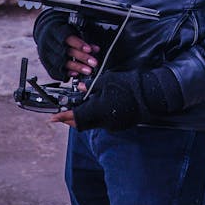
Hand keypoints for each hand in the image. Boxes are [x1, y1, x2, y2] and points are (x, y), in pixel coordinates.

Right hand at [33, 7, 98, 80]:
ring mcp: (45, 54)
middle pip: (65, 51)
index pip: (67, 37)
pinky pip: (54, 71)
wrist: (44, 33)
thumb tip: (95, 49)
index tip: (89, 49)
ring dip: (76, 67)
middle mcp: (48, 42)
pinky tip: (75, 74)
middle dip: (81, 57)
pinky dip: (66, 74)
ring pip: (61, 63)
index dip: (79, 44)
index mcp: (55, 31)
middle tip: (93, 63)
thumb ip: (82, 39)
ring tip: (87, 70)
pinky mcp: (45, 63)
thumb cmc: (60, 31)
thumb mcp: (70, 30)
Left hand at [53, 68, 182, 131]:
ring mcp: (113, 125)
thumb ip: (92, 87)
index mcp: (99, 110)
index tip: (53, 117)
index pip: (76, 117)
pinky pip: (103, 121)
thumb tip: (81, 89)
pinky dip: (96, 115)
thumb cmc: (129, 85)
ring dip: (84, 116)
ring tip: (81, 105)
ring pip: (92, 123)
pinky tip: (97, 105)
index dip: (63, 117)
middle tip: (63, 113)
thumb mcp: (107, 80)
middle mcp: (104, 121)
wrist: (150, 93)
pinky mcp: (119, 124)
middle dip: (71, 119)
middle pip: (82, 124)